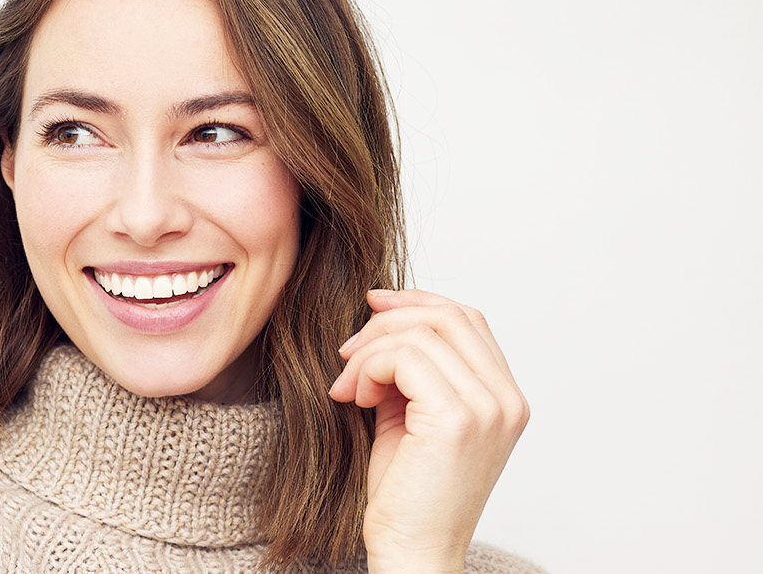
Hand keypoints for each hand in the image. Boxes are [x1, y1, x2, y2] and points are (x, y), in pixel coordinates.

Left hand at [327, 289, 528, 573]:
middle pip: (449, 316)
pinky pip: (405, 358)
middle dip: (387, 320)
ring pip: (420, 334)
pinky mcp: (457, 419)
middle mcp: (507, 401)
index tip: (372, 305)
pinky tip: (355, 398)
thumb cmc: (406, 495)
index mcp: (505, 399)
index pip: (468, 320)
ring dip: (369, 352)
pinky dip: (369, 368)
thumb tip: (380, 320)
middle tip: (346, 351)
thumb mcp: (410, 417)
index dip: (417, 302)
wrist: (412, 550)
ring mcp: (488, 408)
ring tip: (348, 388)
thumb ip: (410, 372)